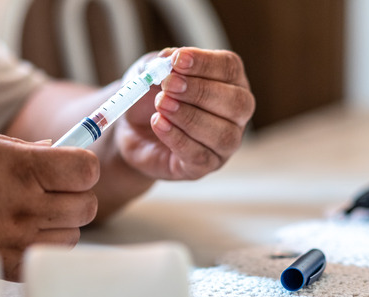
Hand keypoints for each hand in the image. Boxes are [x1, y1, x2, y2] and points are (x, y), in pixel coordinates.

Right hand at [0, 128, 98, 278]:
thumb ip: (21, 149)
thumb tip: (55, 150)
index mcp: (20, 168)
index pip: (86, 171)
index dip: (83, 166)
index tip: (70, 164)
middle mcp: (24, 207)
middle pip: (87, 206)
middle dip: (76, 194)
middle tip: (52, 189)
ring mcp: (16, 240)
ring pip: (72, 236)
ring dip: (62, 224)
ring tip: (33, 213)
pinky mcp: (5, 266)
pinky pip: (45, 258)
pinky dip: (42, 247)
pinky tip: (20, 234)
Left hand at [115, 47, 254, 180]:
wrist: (131, 130)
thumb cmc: (151, 97)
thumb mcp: (152, 71)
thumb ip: (162, 63)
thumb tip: (170, 58)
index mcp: (230, 82)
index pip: (230, 68)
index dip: (205, 63)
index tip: (178, 60)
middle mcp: (235, 115)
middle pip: (236, 103)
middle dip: (200, 92)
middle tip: (169, 85)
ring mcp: (224, 144)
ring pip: (222, 134)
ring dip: (189, 117)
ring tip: (161, 104)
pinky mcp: (204, 166)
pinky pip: (199, 156)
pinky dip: (177, 138)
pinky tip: (159, 123)